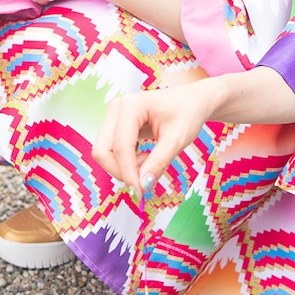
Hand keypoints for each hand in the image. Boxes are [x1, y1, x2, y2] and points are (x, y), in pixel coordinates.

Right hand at [93, 80, 217, 192]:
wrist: (191, 101)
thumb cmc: (187, 114)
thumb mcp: (177, 140)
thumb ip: (158, 163)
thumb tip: (143, 186)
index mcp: (131, 106)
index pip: (120, 147)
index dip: (128, 173)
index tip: (140, 193)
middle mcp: (116, 107)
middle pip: (103, 150)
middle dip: (122, 171)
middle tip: (146, 180)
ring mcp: (113, 115)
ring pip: (103, 152)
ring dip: (123, 167)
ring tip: (149, 162)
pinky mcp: (114, 124)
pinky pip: (110, 150)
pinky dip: (124, 162)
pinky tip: (144, 158)